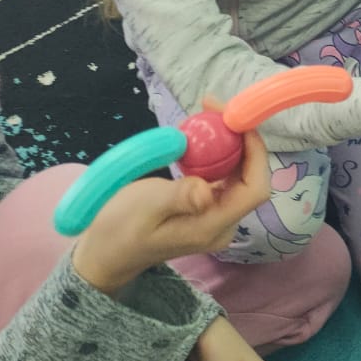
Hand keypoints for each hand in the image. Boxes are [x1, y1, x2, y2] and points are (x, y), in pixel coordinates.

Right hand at [71, 130, 270, 295]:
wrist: (105, 251)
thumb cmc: (120, 230)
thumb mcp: (144, 208)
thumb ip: (178, 198)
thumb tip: (208, 192)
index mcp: (212, 227)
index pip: (254, 189)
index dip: (255, 153)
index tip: (236, 121)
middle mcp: (221, 224)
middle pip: (249, 177)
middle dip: (239, 139)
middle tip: (213, 109)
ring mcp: (215, 217)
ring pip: (236, 173)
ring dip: (226, 142)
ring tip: (205, 115)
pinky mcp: (206, 208)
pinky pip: (221, 176)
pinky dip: (214, 153)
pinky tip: (197, 136)